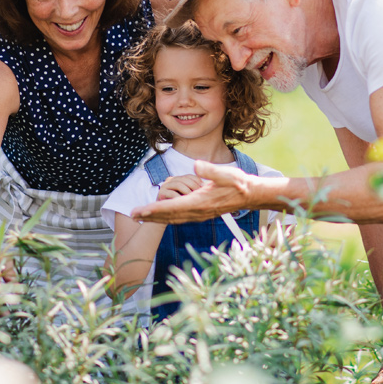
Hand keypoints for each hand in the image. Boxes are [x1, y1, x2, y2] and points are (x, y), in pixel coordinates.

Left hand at [132, 159, 254, 222]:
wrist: (250, 196)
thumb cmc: (239, 183)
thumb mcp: (226, 173)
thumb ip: (210, 170)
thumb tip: (195, 165)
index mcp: (200, 202)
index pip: (172, 206)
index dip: (154, 209)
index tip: (140, 211)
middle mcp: (197, 211)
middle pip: (168, 216)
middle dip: (149, 216)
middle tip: (132, 215)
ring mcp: (199, 214)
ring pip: (173, 218)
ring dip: (156, 218)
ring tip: (141, 217)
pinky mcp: (201, 213)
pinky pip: (180, 217)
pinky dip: (166, 217)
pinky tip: (160, 215)